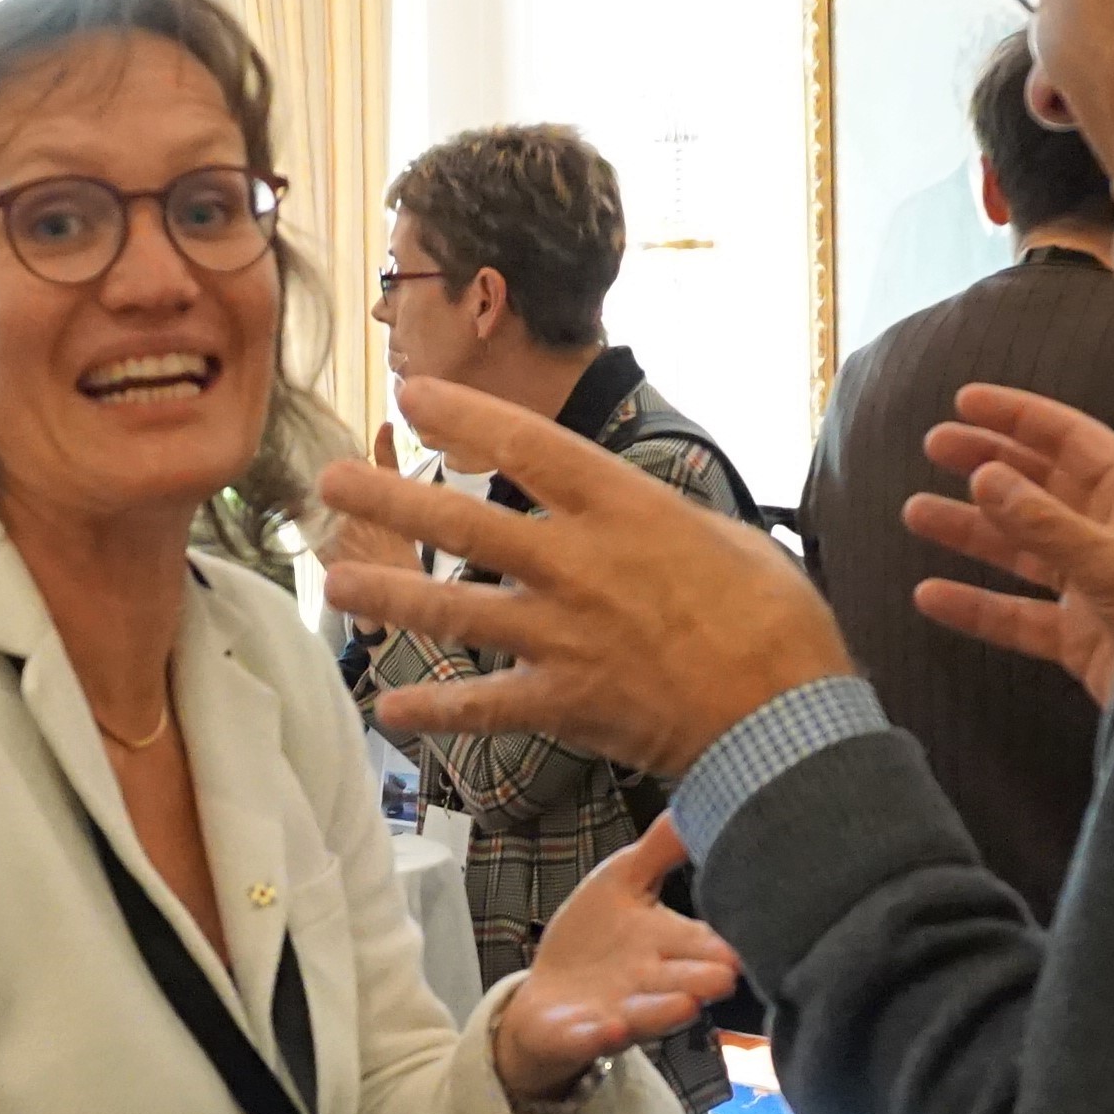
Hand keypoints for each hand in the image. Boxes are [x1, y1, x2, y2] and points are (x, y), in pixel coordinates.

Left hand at [316, 379, 849, 779]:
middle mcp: (580, 564)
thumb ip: (669, 521)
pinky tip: (390, 712)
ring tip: (335, 580)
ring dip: (389, 593)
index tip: (414, 395)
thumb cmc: (778, 624)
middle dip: (390, 498)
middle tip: (330, 480)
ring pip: (454, 610)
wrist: (784, 719)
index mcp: (625, 510)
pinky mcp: (563, 700)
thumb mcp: (728, 540)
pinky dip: (436, 712)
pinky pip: (484, 707)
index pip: (528, 446)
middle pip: (465, 524)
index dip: (464, 416)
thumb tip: (654, 513)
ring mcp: (564, 634)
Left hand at [499, 820, 738, 1099]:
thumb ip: (658, 850)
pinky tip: (610, 1027)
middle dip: (704, 978)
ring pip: (649, 1014)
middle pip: (687, 982)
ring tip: (686, 1003)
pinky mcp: (583, 1033)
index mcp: (669, 944)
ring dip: (665, 1010)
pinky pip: (594, 1038)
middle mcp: (654, 982)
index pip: (705, 943)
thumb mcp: (622, 883)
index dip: (725, 942)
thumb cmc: (594, 938)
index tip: (757, 933)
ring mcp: (621, 1011)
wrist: (548, 997)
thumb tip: (694, 805)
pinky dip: (602, 1035)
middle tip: (726, 974)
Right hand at [903, 383, 1113, 711]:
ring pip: (1022, 551)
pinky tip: (930, 596)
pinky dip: (976, 608)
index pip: (1071, 441)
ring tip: (916, 513)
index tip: (966, 402)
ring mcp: (1094, 589)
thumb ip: (1045, 523)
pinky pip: (1018, 618)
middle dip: (989, 464)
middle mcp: (1111, 536)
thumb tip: (984, 477)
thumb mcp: (1110, 560)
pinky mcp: (1081, 640)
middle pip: (1041, 487)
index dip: (1020, 417)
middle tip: (935, 445)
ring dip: (971, 531)